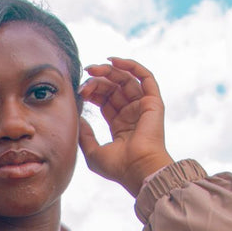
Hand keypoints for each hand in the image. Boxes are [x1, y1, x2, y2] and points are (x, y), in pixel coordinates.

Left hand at [77, 57, 171, 197]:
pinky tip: (114, 60)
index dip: (92, 91)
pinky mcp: (153, 102)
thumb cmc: (118, 167)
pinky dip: (131, 66)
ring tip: (93, 68)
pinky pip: (145, 77)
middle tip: (84, 77)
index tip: (79, 89)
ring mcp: (143, 107)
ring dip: (109, 71)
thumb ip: (85, 135)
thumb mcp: (92, 152)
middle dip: (97, 80)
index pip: (105, 100)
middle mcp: (132, 114)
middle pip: (114, 88)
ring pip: (126, 80)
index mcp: (120, 125)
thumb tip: (78, 119)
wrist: (138, 170)